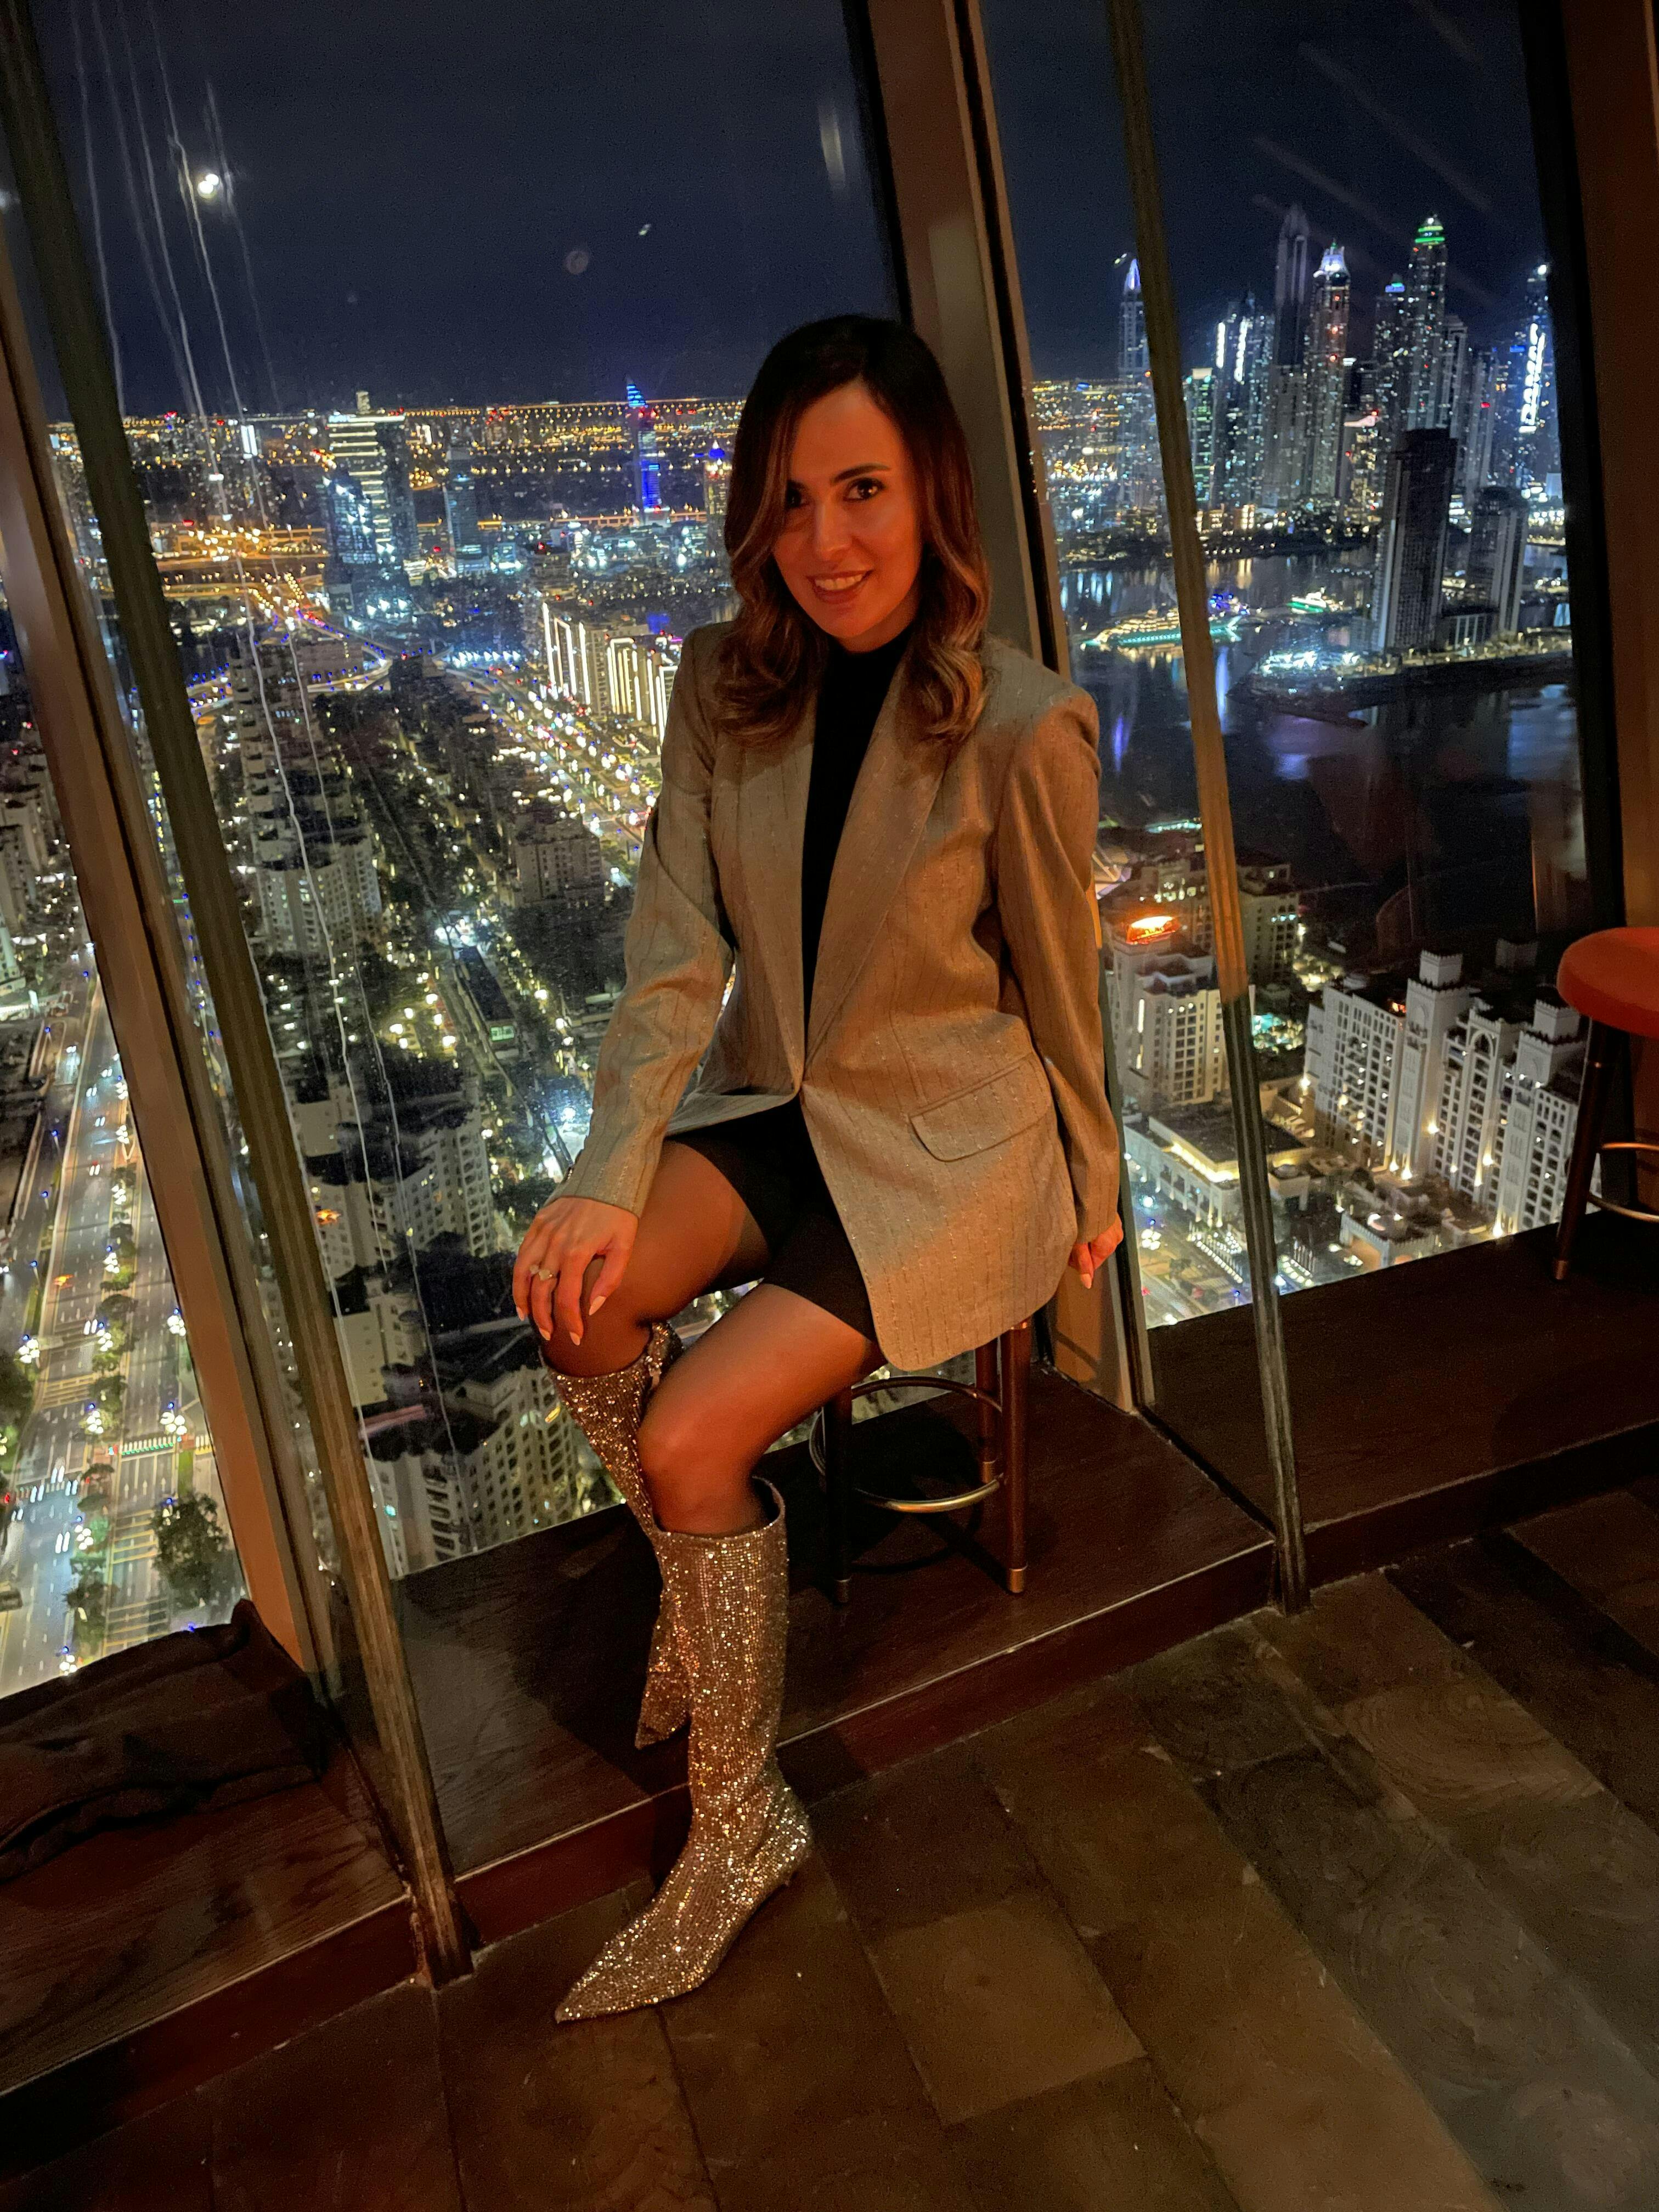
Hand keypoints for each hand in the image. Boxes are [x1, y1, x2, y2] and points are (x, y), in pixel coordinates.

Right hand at [513, 1194, 637, 1345]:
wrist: (607, 1178)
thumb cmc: (619, 1214)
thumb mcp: (624, 1248)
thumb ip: (609, 1280)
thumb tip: (592, 1307)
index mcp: (576, 1253)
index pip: (566, 1298)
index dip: (569, 1321)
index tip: (574, 1336)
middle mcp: (555, 1245)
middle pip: (541, 1291)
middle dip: (544, 1317)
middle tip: (550, 1334)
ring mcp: (543, 1233)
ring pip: (524, 1274)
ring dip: (523, 1300)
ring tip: (527, 1317)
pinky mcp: (538, 1223)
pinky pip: (522, 1255)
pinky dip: (518, 1275)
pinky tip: (522, 1288)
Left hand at [1068, 1219, 1124, 1290]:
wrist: (1092, 1188)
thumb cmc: (1084, 1214)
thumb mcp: (1078, 1242)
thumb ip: (1083, 1263)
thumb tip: (1087, 1283)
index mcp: (1109, 1245)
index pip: (1091, 1265)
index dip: (1076, 1261)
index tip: (1067, 1252)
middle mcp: (1115, 1237)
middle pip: (1093, 1252)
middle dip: (1079, 1248)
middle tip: (1067, 1239)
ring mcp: (1114, 1225)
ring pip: (1094, 1239)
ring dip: (1083, 1237)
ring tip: (1073, 1228)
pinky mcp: (1110, 1215)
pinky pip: (1098, 1228)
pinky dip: (1088, 1227)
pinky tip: (1080, 1221)